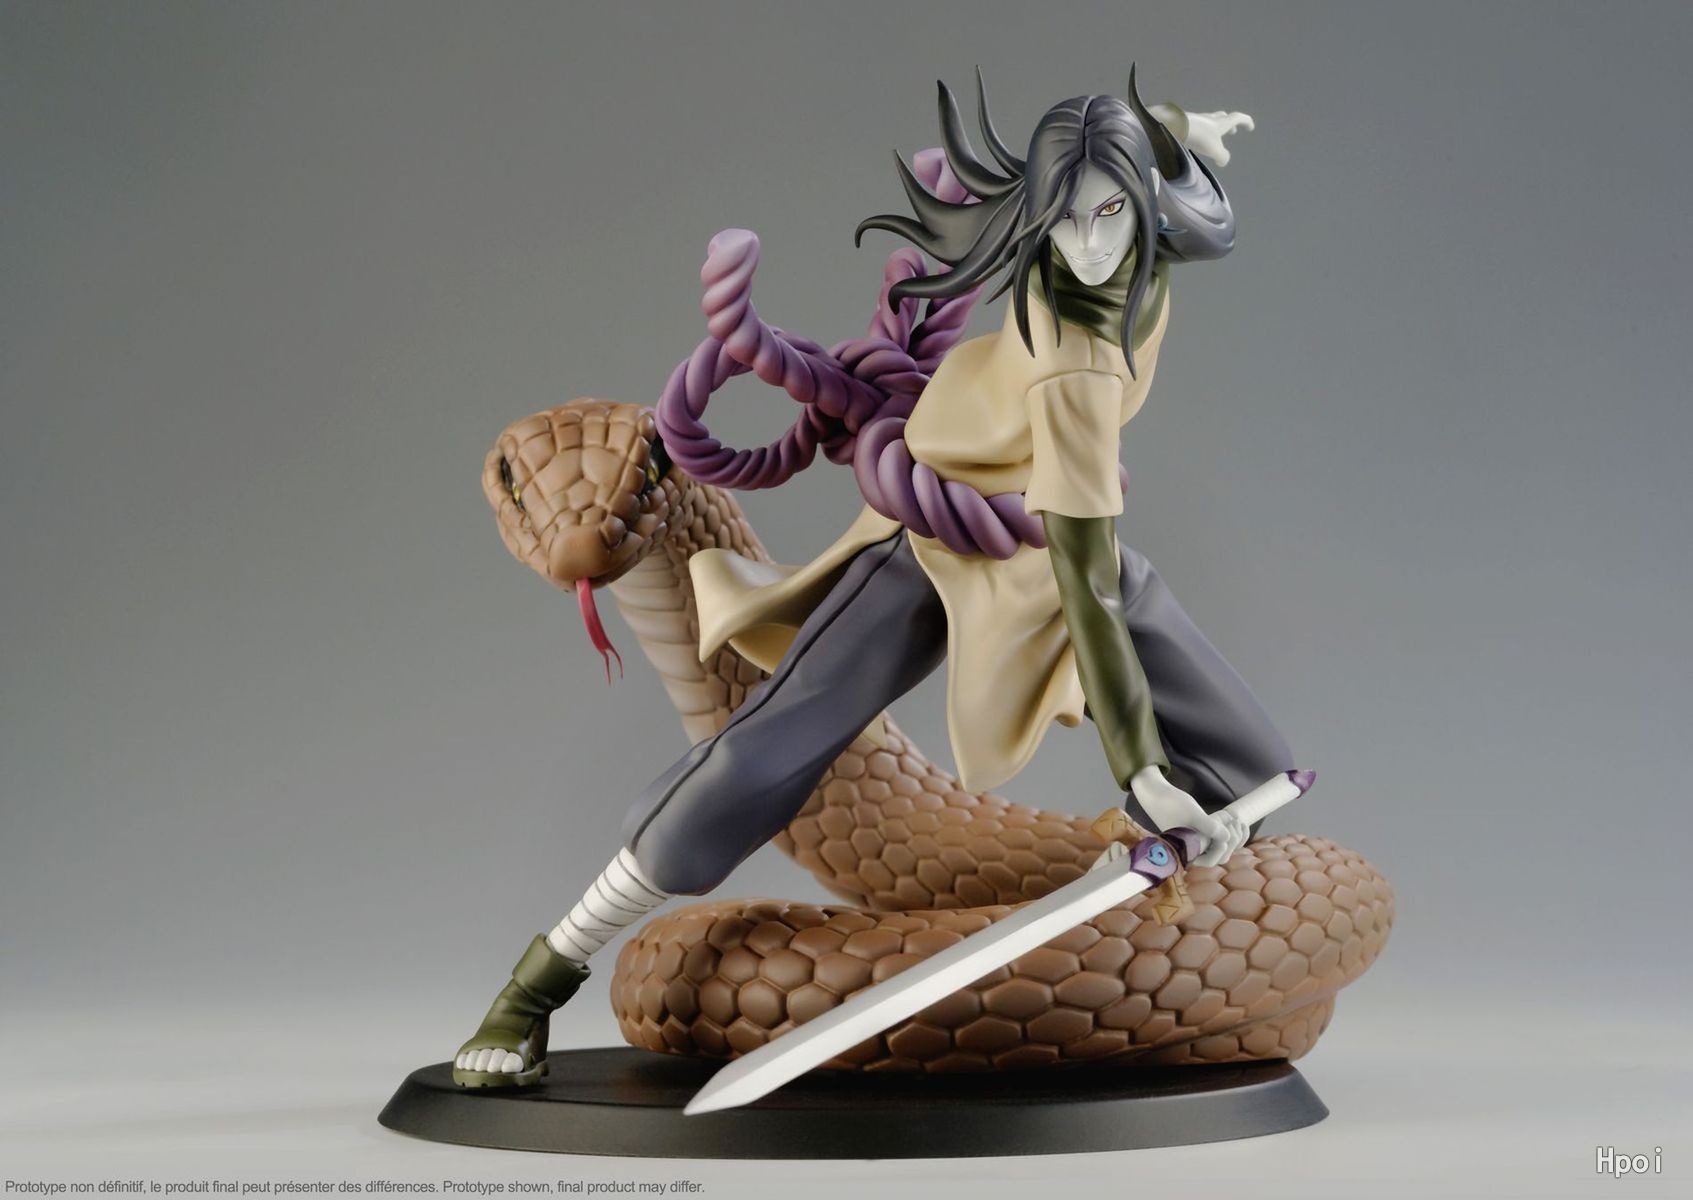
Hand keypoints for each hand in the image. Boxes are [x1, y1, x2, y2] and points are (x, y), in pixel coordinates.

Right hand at [1129, 765, 1245, 867]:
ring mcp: (1199, 841)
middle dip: (1231, 842)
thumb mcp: (1192, 814)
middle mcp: (1193, 849)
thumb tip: (1226, 838)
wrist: (1157, 793)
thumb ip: (1208, 826)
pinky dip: (1231, 831)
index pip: (1210, 861)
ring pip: (1223, 847)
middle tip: (1234, 823)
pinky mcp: (1202, 833)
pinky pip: (1221, 838)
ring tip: (1237, 820)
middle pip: (1219, 856)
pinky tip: (1237, 820)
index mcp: (1186, 851)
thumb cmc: (1171, 804)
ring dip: (1234, 836)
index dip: (1220, 852)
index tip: (1224, 837)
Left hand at [1182, 110, 1254, 167]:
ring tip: (1214, 138)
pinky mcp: (1186, 123)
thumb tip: (1223, 161)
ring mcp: (1198, 120)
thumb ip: (1223, 156)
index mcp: (1221, 123)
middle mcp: (1210, 119)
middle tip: (1233, 132)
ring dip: (1216, 128)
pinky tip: (1197, 140)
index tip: (1250, 128)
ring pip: (1211, 121)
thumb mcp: (1214, 150)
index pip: (1238, 118)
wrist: (1173, 126)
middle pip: (1224, 118)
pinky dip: (1203, 132)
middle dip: (1230, 124)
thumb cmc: (1198, 137)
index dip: (1246, 122)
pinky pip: (1198, 127)